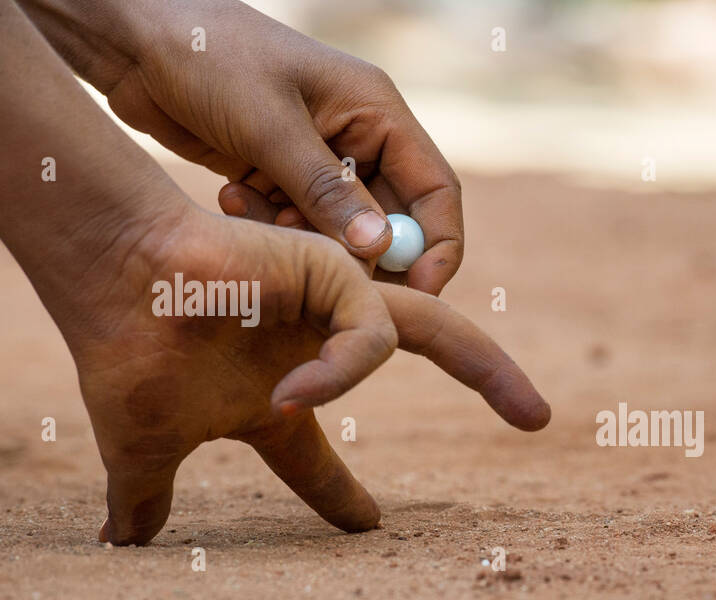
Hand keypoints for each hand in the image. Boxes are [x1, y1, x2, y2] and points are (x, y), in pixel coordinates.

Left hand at [21, 0, 464, 291]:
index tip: (418, 295)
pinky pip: (298, 226)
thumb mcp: (270, 125)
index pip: (435, 191)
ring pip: (342, 232)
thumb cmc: (205, 56)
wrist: (130, 39)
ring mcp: (320, 160)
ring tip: (260, 219)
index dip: (436, 248)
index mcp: (378, 111)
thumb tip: (380, 249)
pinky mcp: (280, 178)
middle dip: (366, 256)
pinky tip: (232, 200)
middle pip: (394, 221)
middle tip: (334, 284)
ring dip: (309, 242)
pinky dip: (272, 229)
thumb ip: (326, 190)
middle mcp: (360, 137)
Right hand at [46, 203, 547, 545]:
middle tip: (541, 420)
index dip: (342, 497)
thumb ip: (148, 499)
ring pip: (441, 331)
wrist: (106, 283)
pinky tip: (293, 397)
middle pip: (433, 353)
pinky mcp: (336, 273)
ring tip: (533, 416)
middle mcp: (323, 344)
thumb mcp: (148, 449)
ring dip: (491, 372)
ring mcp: (335, 306)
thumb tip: (123, 547)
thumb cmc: (128, 357)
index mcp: (285, 392)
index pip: (320, 457)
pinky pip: (374, 335)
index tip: (364, 526)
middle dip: (493, 382)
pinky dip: (345, 371)